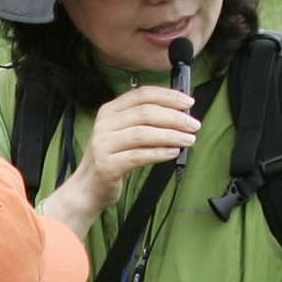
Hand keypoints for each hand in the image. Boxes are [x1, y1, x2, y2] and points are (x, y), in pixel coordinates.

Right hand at [39, 84, 198, 233]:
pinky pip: (139, 156)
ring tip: (189, 139)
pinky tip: (174, 152)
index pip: (142, 94)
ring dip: (171, 135)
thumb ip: (144, 121)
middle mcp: (105, 124)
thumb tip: (180, 114)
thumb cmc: (112, 159)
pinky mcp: (108, 165)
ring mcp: (104, 144)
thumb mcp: (123, 133)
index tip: (188, 103)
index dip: (168, 96)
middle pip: (145, 113)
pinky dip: (160, 153)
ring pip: (143, 134)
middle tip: (193, 124)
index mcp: (109, 111)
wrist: (89, 188)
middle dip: (174, 117)